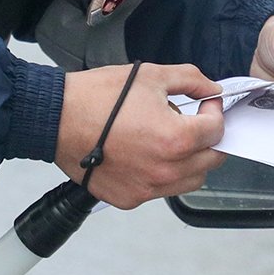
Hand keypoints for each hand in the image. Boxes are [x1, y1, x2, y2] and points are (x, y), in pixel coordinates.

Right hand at [54, 62, 226, 208]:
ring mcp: (146, 189)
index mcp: (174, 140)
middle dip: (208, 138)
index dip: (215, 112)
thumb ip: (191, 80)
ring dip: (190, 160)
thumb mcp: (151, 75)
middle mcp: (164, 171)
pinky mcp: (129, 198)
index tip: (206, 104)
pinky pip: (161, 191)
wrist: (57, 118)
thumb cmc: (96, 98)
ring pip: (190, 181)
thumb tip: (210, 88)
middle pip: (210, 161)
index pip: (216, 131)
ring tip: (169, 139)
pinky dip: (162, 175)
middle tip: (195, 122)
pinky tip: (147, 154)